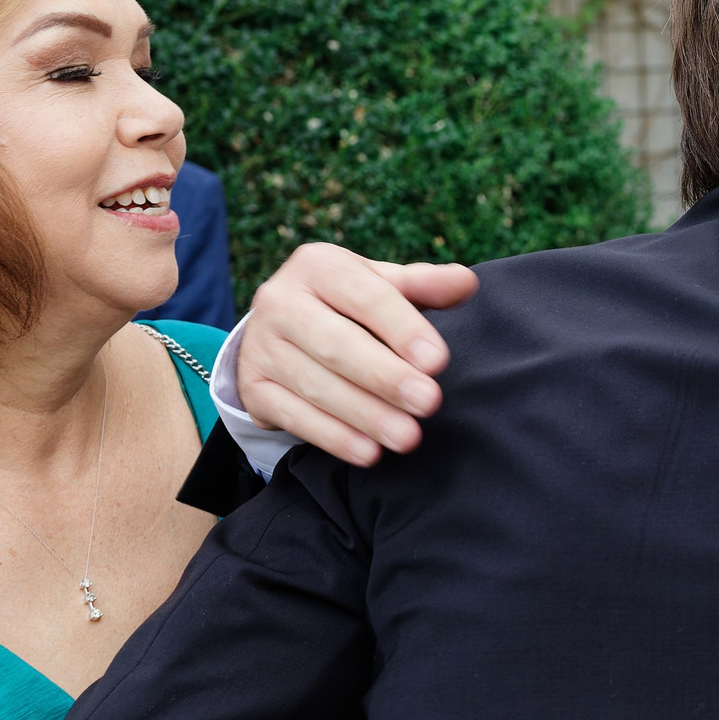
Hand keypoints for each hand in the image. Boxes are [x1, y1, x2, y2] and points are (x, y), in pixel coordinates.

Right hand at [236, 243, 479, 464]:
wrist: (276, 331)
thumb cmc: (345, 306)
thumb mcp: (379, 286)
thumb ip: (423, 286)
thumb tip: (466, 283)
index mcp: (318, 266)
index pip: (367, 296)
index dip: (403, 329)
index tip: (438, 362)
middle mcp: (280, 301)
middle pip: (336, 344)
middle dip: (386, 377)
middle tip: (429, 403)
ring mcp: (262, 347)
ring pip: (316, 386)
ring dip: (366, 415)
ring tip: (408, 437)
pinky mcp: (252, 389)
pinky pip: (294, 417)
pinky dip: (333, 438)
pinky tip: (369, 453)